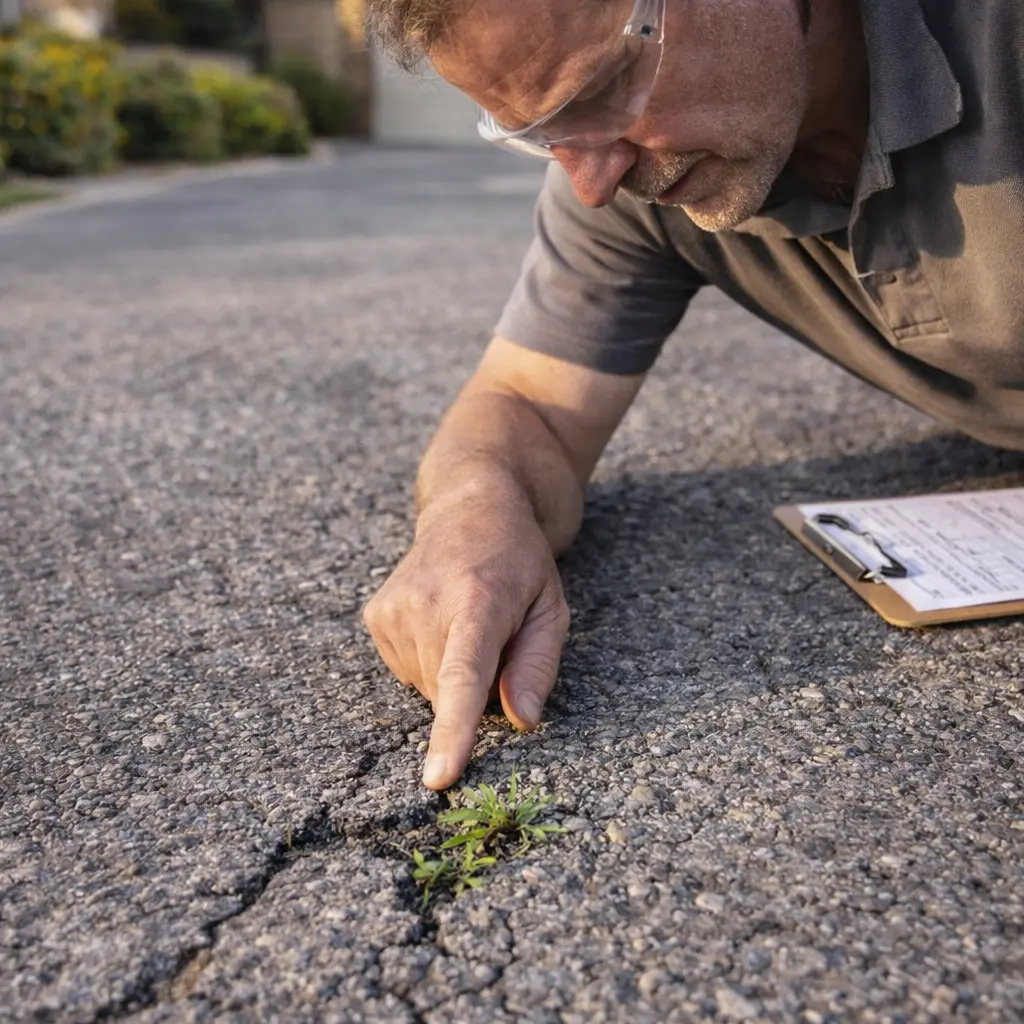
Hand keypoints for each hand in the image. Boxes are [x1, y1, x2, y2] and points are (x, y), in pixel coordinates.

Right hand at [362, 494, 569, 789]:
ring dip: (451, 671)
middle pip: (449, 693)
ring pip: (427, 688)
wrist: (470, 508)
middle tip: (494, 634)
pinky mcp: (374, 616)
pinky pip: (406, 672)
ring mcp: (393, 608)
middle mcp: (427, 603)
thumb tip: (521, 720)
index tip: (439, 777)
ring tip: (465, 620)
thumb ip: (538, 665)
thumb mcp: (552, 607)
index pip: (463, 676)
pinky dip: (428, 661)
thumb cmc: (520, 564)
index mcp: (479, 600)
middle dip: (477, 685)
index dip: (453, 730)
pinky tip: (439, 621)